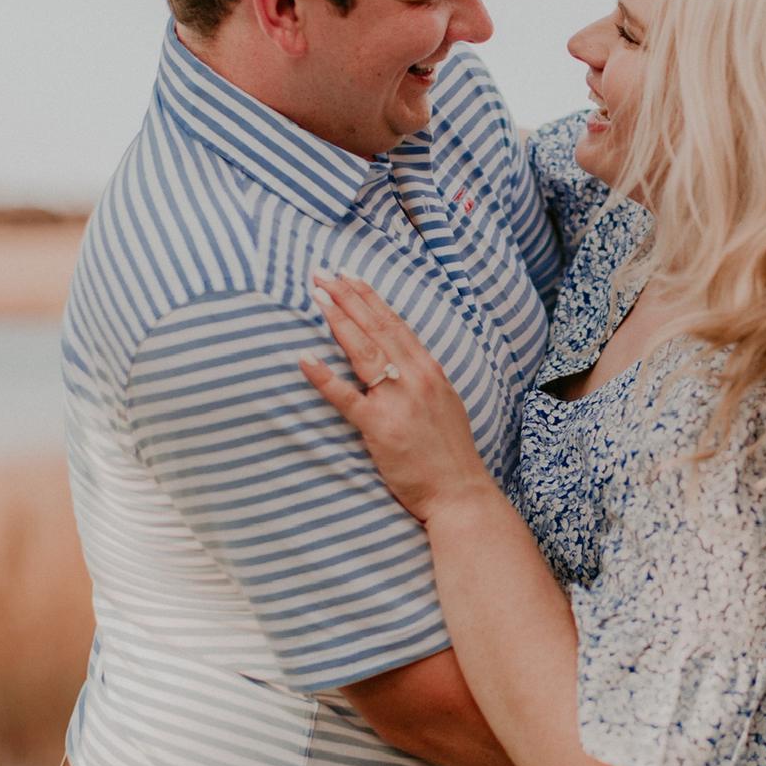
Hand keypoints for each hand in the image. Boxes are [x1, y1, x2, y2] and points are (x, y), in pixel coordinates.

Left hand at [298, 273, 497, 520]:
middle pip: (376, 328)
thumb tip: (396, 360)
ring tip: (316, 296)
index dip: (369, 298)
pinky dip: (325, 377)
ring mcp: (399, 402)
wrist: (460, 492)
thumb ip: (419, 379)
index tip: (348, 275)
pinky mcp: (381, 429)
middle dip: (347, 297)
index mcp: (430, 371)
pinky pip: (347, 398)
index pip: (394, 324)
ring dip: (338, 320)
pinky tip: (305, 358)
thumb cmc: (449, 453)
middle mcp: (416, 379)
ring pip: (363, 351)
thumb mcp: (443, 403)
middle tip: (321, 273)